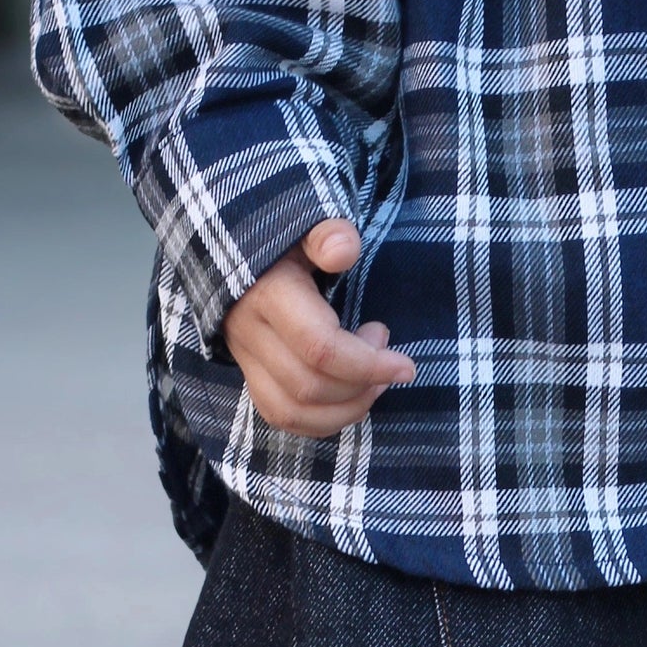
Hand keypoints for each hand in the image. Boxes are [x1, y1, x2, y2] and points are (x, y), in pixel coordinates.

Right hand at [221, 219, 414, 437]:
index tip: (406, 365)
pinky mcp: (250, 376)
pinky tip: (352, 397)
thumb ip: (326, 234)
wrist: (240, 252)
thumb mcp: (306, 227)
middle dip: (362, 382)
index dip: (368, 364)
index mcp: (267, 295)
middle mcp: (250, 333)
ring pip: (293, 411)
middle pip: (309, 386)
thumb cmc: (287, 241)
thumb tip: (343, 250)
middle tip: (386, 352)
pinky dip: (324, 419)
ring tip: (375, 381)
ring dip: (347, 407)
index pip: (319, 348)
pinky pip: (283, 416)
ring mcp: (245, 359)